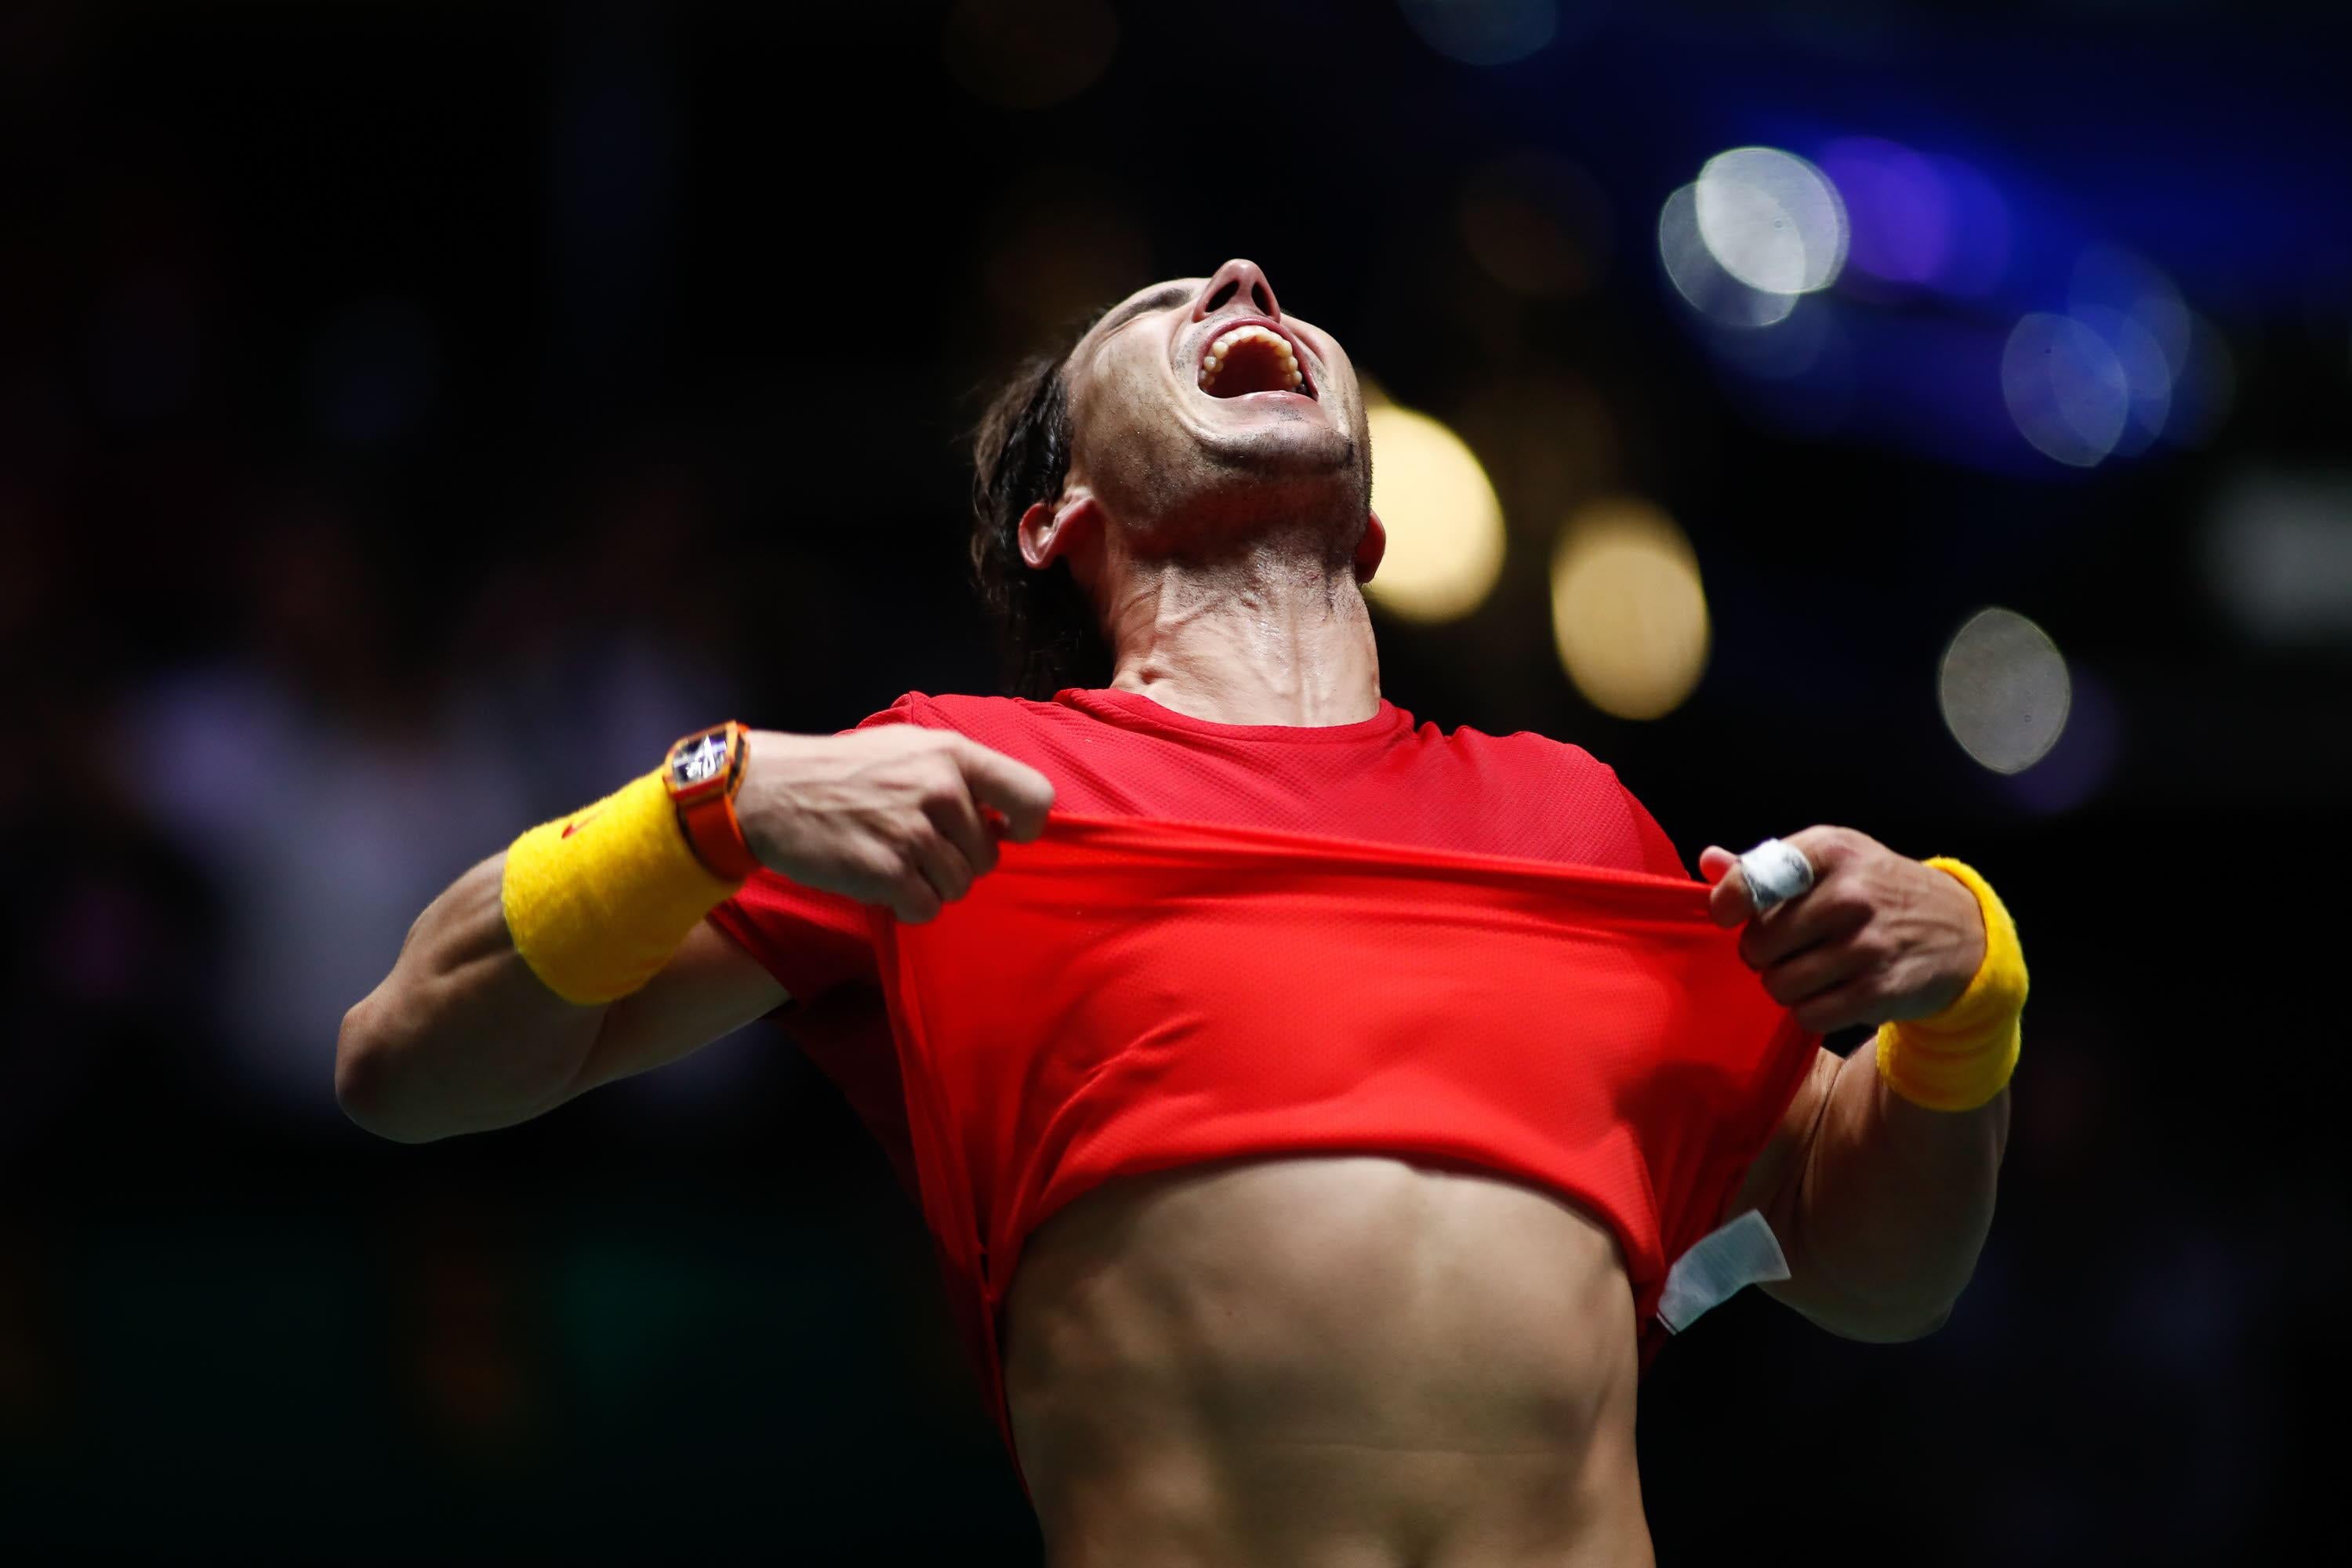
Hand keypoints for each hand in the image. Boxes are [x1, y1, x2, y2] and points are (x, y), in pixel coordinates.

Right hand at [735, 727, 1055, 923]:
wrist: (770, 793)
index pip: (1034, 796)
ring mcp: (914, 834)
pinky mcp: (887, 873)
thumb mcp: (908, 748)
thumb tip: (1002, 818)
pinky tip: (880, 881)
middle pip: (987, 857)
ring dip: (929, 885)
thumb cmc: (842, 771)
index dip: (1025, 825)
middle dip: (956, 861)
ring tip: (892, 860)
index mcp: (953, 754)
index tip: (1002, 832)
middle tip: (914, 846)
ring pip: (958, 887)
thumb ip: (959, 775)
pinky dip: (906, 906)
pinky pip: (926, 909)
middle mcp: (941, 791)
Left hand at [1697, 828, 1985, 1032]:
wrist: (1962, 931)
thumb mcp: (1833, 861)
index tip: (1730, 915)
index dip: (1730, 903)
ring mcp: (1867, 944)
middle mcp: (1851, 894)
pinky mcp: (1880, 989)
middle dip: (1761, 953)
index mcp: (1831, 851)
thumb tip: (1707, 861)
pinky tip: (1829, 993)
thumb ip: (1767, 864)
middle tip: (1785, 949)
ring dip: (1784, 985)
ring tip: (1809, 970)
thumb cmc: (1879, 890)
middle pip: (1758, 942)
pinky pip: (1808, 1015)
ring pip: (1778, 984)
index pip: (1755, 878)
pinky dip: (1809, 1011)